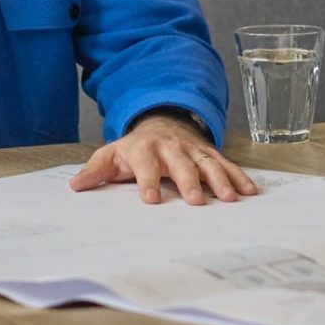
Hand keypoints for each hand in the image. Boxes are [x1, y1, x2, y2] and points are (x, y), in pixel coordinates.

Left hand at [70, 113, 256, 205]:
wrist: (161, 122)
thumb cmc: (135, 147)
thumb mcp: (111, 154)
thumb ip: (96, 171)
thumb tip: (76, 186)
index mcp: (144, 149)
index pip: (145, 164)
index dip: (147, 180)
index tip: (150, 199)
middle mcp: (171, 148)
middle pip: (181, 164)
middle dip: (189, 182)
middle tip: (196, 202)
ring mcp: (193, 150)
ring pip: (208, 163)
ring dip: (220, 180)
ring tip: (230, 198)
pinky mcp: (209, 153)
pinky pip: (225, 164)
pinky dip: (238, 176)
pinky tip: (249, 191)